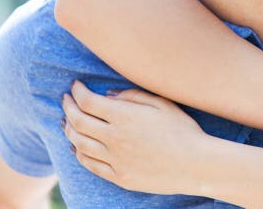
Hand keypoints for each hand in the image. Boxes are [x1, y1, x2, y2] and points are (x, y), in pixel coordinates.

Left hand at [61, 81, 205, 194]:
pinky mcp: (119, 176)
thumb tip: (108, 95)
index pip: (89, 101)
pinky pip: (89, 164)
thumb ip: (133, 96)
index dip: (78, 91)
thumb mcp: (163, 104)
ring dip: (68, 129)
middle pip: (78, 121)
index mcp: (125, 117)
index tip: (76, 85)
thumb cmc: (183, 129)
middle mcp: (114, 138)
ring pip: (79, 143)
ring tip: (66, 121)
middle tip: (66, 99)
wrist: (195, 164)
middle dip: (68, 106)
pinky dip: (78, 153)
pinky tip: (76, 146)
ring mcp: (115, 159)